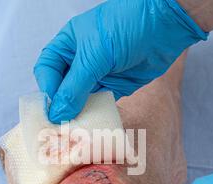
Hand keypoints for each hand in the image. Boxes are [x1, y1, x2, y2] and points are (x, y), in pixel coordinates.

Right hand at [34, 0, 206, 123]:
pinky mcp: (115, 87)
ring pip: (80, 99)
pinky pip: (99, 104)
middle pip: (62, 88)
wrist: (165, 25)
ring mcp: (98, 74)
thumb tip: (57, 113)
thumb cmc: (125, 27)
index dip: (48, 89)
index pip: (47, 70)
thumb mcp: (93, 56)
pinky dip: (96, 114)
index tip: (51, 110)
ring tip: (74, 130)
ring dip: (77, 113)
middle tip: (60, 127)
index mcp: (68, 44)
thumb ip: (74, 87)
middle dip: (61, 106)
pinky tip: (93, 125)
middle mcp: (80, 61)